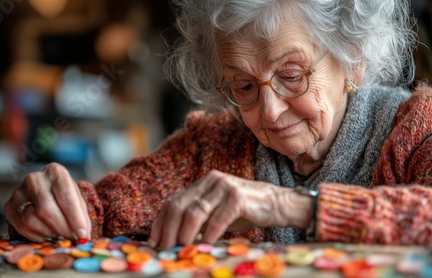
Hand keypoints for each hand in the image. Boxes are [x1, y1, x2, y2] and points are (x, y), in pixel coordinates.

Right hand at [4, 163, 90, 241]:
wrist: (46, 192)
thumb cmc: (64, 196)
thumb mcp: (77, 200)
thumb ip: (81, 217)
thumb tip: (83, 237)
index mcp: (55, 172)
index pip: (66, 197)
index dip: (75, 219)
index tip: (82, 235)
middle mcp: (35, 179)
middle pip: (46, 209)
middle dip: (61, 228)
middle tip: (71, 238)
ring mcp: (18, 192)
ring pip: (31, 220)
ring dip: (49, 233)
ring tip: (59, 234)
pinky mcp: (9, 206)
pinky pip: (21, 227)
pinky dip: (37, 236)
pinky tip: (47, 234)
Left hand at [148, 170, 310, 248]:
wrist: (277, 204)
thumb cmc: (245, 211)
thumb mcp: (216, 213)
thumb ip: (197, 220)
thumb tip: (173, 240)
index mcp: (202, 183)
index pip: (172, 201)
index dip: (160, 223)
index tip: (154, 242)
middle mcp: (210, 181)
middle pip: (178, 206)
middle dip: (169, 231)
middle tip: (166, 250)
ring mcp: (224, 187)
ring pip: (194, 213)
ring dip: (185, 235)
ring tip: (182, 250)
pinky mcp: (237, 197)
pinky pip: (217, 220)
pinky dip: (208, 236)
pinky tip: (205, 246)